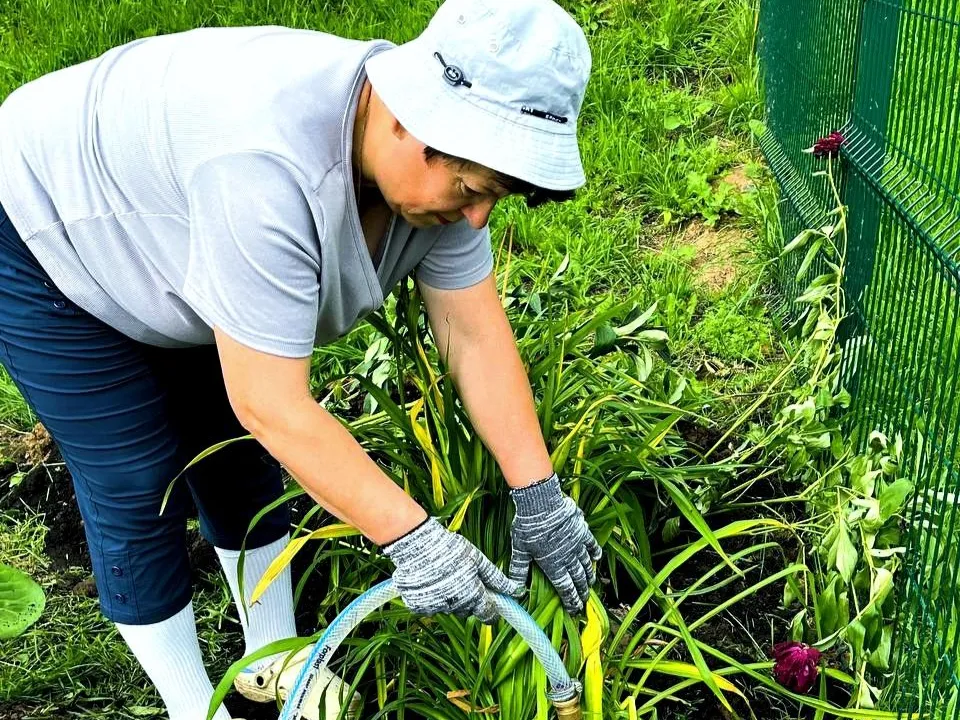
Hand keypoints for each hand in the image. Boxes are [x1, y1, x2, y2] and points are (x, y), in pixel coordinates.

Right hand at [383, 517, 523, 623]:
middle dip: (470, 599)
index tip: (490, 604)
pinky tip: (429, 580)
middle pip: (468, 610)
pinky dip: (432, 597)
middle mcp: (456, 606)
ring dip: (450, 597)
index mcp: (473, 595)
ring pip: (449, 607)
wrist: (415, 545)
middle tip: (464, 579)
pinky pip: (430, 606)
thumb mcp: (476, 559)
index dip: (492, 611)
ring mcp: (436, 608)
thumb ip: (495, 577)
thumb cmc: (449, 548)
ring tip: (444, 575)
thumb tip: (515, 590)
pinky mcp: (419, 606)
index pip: (488, 615)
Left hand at [509, 473, 601, 613]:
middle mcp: (568, 558)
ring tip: (591, 583)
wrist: (541, 503)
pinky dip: (595, 553)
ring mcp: (577, 544)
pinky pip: (592, 545)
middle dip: (581, 592)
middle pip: (578, 579)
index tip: (574, 609)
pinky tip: (596, 558)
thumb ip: (518, 571)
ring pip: (586, 564)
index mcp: (553, 565)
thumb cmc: (527, 527)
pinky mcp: (582, 531)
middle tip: (584, 601)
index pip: (565, 588)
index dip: (570, 600)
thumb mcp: (519, 550)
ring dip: (589, 575)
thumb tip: (514, 590)